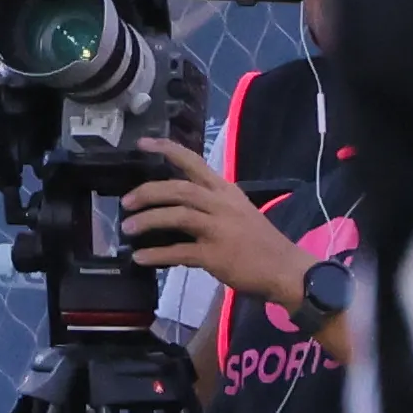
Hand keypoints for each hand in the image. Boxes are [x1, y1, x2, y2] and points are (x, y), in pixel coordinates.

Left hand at [119, 141, 306, 312]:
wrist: (286, 270)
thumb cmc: (260, 241)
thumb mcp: (238, 212)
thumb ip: (209, 205)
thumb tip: (172, 206)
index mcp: (226, 191)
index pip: (194, 162)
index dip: (167, 150)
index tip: (142, 142)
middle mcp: (222, 205)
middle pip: (180, 189)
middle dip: (149, 192)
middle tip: (126, 201)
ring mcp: (220, 229)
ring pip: (178, 215)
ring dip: (148, 220)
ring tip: (128, 228)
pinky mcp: (216, 255)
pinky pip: (180, 251)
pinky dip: (157, 255)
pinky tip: (141, 258)